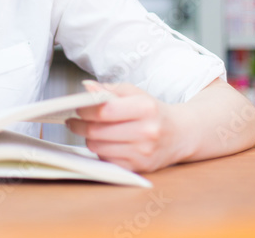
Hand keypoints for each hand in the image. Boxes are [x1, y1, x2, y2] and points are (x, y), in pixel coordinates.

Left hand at [64, 80, 185, 173]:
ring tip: (89, 130)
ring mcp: (143, 152)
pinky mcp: (139, 167)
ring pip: (98, 147)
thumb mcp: (136, 93)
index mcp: (146, 108)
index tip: (77, 107)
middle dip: (79, 125)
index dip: (84, 109)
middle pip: (97, 131)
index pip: (104, 111)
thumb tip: (86, 87)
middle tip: (73, 120)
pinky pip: (107, 160)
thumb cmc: (154, 111)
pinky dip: (101, 151)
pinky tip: (104, 143)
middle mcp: (147, 132)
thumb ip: (109, 89)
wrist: (181, 134)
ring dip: (89, 138)